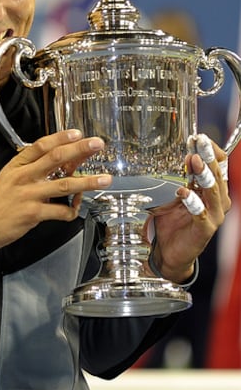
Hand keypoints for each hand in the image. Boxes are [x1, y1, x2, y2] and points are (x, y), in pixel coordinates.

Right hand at [0, 129, 111, 248]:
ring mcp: (29, 194)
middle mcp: (24, 177)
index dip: (60, 137)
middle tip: (96, 144)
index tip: (77, 133)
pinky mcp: (34, 213)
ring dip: (88, 182)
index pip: (41, 146)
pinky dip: (72, 209)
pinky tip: (76, 207)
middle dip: (79, 150)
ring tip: (104, 179)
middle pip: (56, 158)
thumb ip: (32, 169)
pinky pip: (60, 210)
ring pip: (64, 184)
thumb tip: (61, 164)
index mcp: (18, 166)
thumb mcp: (9, 178)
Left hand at [147, 135, 230, 283]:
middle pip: (218, 174)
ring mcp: (214, 215)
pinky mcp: (205, 229)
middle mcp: (219, 200)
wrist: (169, 251)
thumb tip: (184, 154)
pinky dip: (192, 202)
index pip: (220, 163)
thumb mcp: (176, 193)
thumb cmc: (174, 220)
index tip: (197, 137)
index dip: (211, 150)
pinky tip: (183, 192)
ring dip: (203, 175)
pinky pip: (201, 213)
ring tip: (194, 162)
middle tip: (198, 143)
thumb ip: (182, 176)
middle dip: (207, 157)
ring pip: (214, 191)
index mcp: (213, 189)